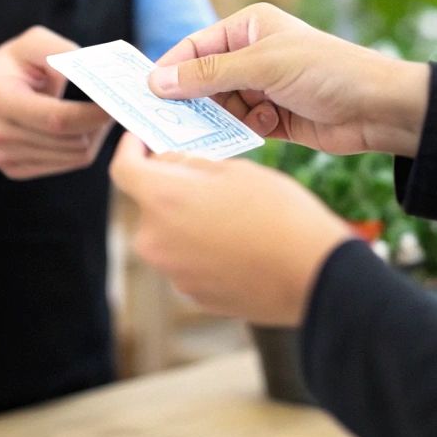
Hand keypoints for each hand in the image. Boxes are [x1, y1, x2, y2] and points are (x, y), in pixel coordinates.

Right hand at [0, 27, 111, 179]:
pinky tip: (82, 126)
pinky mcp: (14, 170)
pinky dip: (83, 145)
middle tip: (117, 101)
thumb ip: (61, 52)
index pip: (58, 119)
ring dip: (96, 134)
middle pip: (70, 140)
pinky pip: (66, 164)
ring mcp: (5, 157)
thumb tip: (97, 69)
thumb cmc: (8, 67)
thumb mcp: (29, 45)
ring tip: (99, 111)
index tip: (118, 98)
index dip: (94, 112)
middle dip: (101, 122)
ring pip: (74, 156)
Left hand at [110, 134, 353, 325]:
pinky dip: (202, 247)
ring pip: (170, 233)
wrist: (313, 273)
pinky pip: (188, 261)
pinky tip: (238, 241)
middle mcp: (156, 240)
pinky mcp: (193, 294)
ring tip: (231, 212)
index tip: (140, 141)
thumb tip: (171, 164)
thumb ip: (192, 165)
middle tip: (203, 175)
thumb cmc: (279, 213)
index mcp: (162, 200)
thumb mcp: (236, 169)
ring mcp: (173, 273)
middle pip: (149, 204)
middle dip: (170, 187)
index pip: (123, 170)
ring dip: (188, 219)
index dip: (129, 150)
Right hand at [148, 4, 430, 156]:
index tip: (147, 94)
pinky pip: (241, 126)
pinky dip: (243, 130)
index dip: (171, 69)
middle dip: (194, 99)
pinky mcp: (273, 118)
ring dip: (222, 118)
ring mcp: (263, 87)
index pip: (196, 46)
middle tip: (172, 122)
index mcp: (250, 26)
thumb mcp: (263, 66)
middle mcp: (253, 54)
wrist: (379, 108)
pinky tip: (263, 128)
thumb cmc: (327, 71)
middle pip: (203, 79)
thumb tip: (157, 80)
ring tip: (236, 121)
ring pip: (220, 106)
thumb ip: (208, 75)